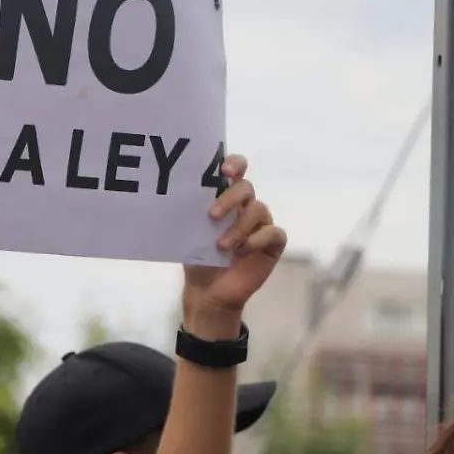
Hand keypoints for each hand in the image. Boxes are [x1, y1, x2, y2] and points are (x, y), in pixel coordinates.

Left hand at [183, 154, 285, 318]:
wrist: (206, 290)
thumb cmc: (198, 257)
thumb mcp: (191, 233)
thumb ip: (194, 212)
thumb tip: (181, 194)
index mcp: (225, 198)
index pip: (236, 170)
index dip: (234, 164)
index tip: (223, 171)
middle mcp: (245, 206)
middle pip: (247, 187)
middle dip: (230, 198)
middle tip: (212, 215)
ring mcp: (261, 224)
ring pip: (259, 210)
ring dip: (238, 227)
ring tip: (221, 246)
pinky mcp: (273, 243)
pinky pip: (273, 232)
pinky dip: (257, 239)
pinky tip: (242, 251)